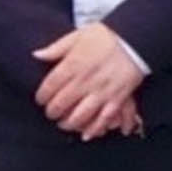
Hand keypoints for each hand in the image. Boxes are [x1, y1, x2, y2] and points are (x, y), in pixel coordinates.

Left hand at [30, 24, 147, 137]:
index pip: (49, 86)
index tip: (41, 100)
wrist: (135, 39)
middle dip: (52, 112)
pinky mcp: (117, 98)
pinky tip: (87, 134)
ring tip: (65, 123)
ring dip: (69, 123)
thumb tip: (36, 55)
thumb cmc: (106, 36)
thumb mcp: (77, 36)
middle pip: (61, 104)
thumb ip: (56, 48)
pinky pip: (103, 119)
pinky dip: (94, 129)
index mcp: (73, 64)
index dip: (42, 96)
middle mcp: (85, 81)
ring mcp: (101, 91)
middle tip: (52, 113)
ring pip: (79, 115)